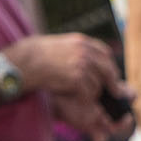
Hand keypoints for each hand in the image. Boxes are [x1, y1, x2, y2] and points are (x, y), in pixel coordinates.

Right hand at [11, 33, 132, 140]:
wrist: (24, 63)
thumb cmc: (35, 56)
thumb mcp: (59, 46)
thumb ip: (75, 51)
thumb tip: (89, 61)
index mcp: (81, 41)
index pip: (104, 53)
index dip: (108, 66)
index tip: (111, 76)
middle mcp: (84, 51)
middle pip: (108, 69)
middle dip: (112, 83)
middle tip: (116, 93)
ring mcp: (82, 64)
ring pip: (98, 84)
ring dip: (92, 93)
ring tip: (78, 95)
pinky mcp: (77, 78)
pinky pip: (89, 93)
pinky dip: (85, 99)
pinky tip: (76, 99)